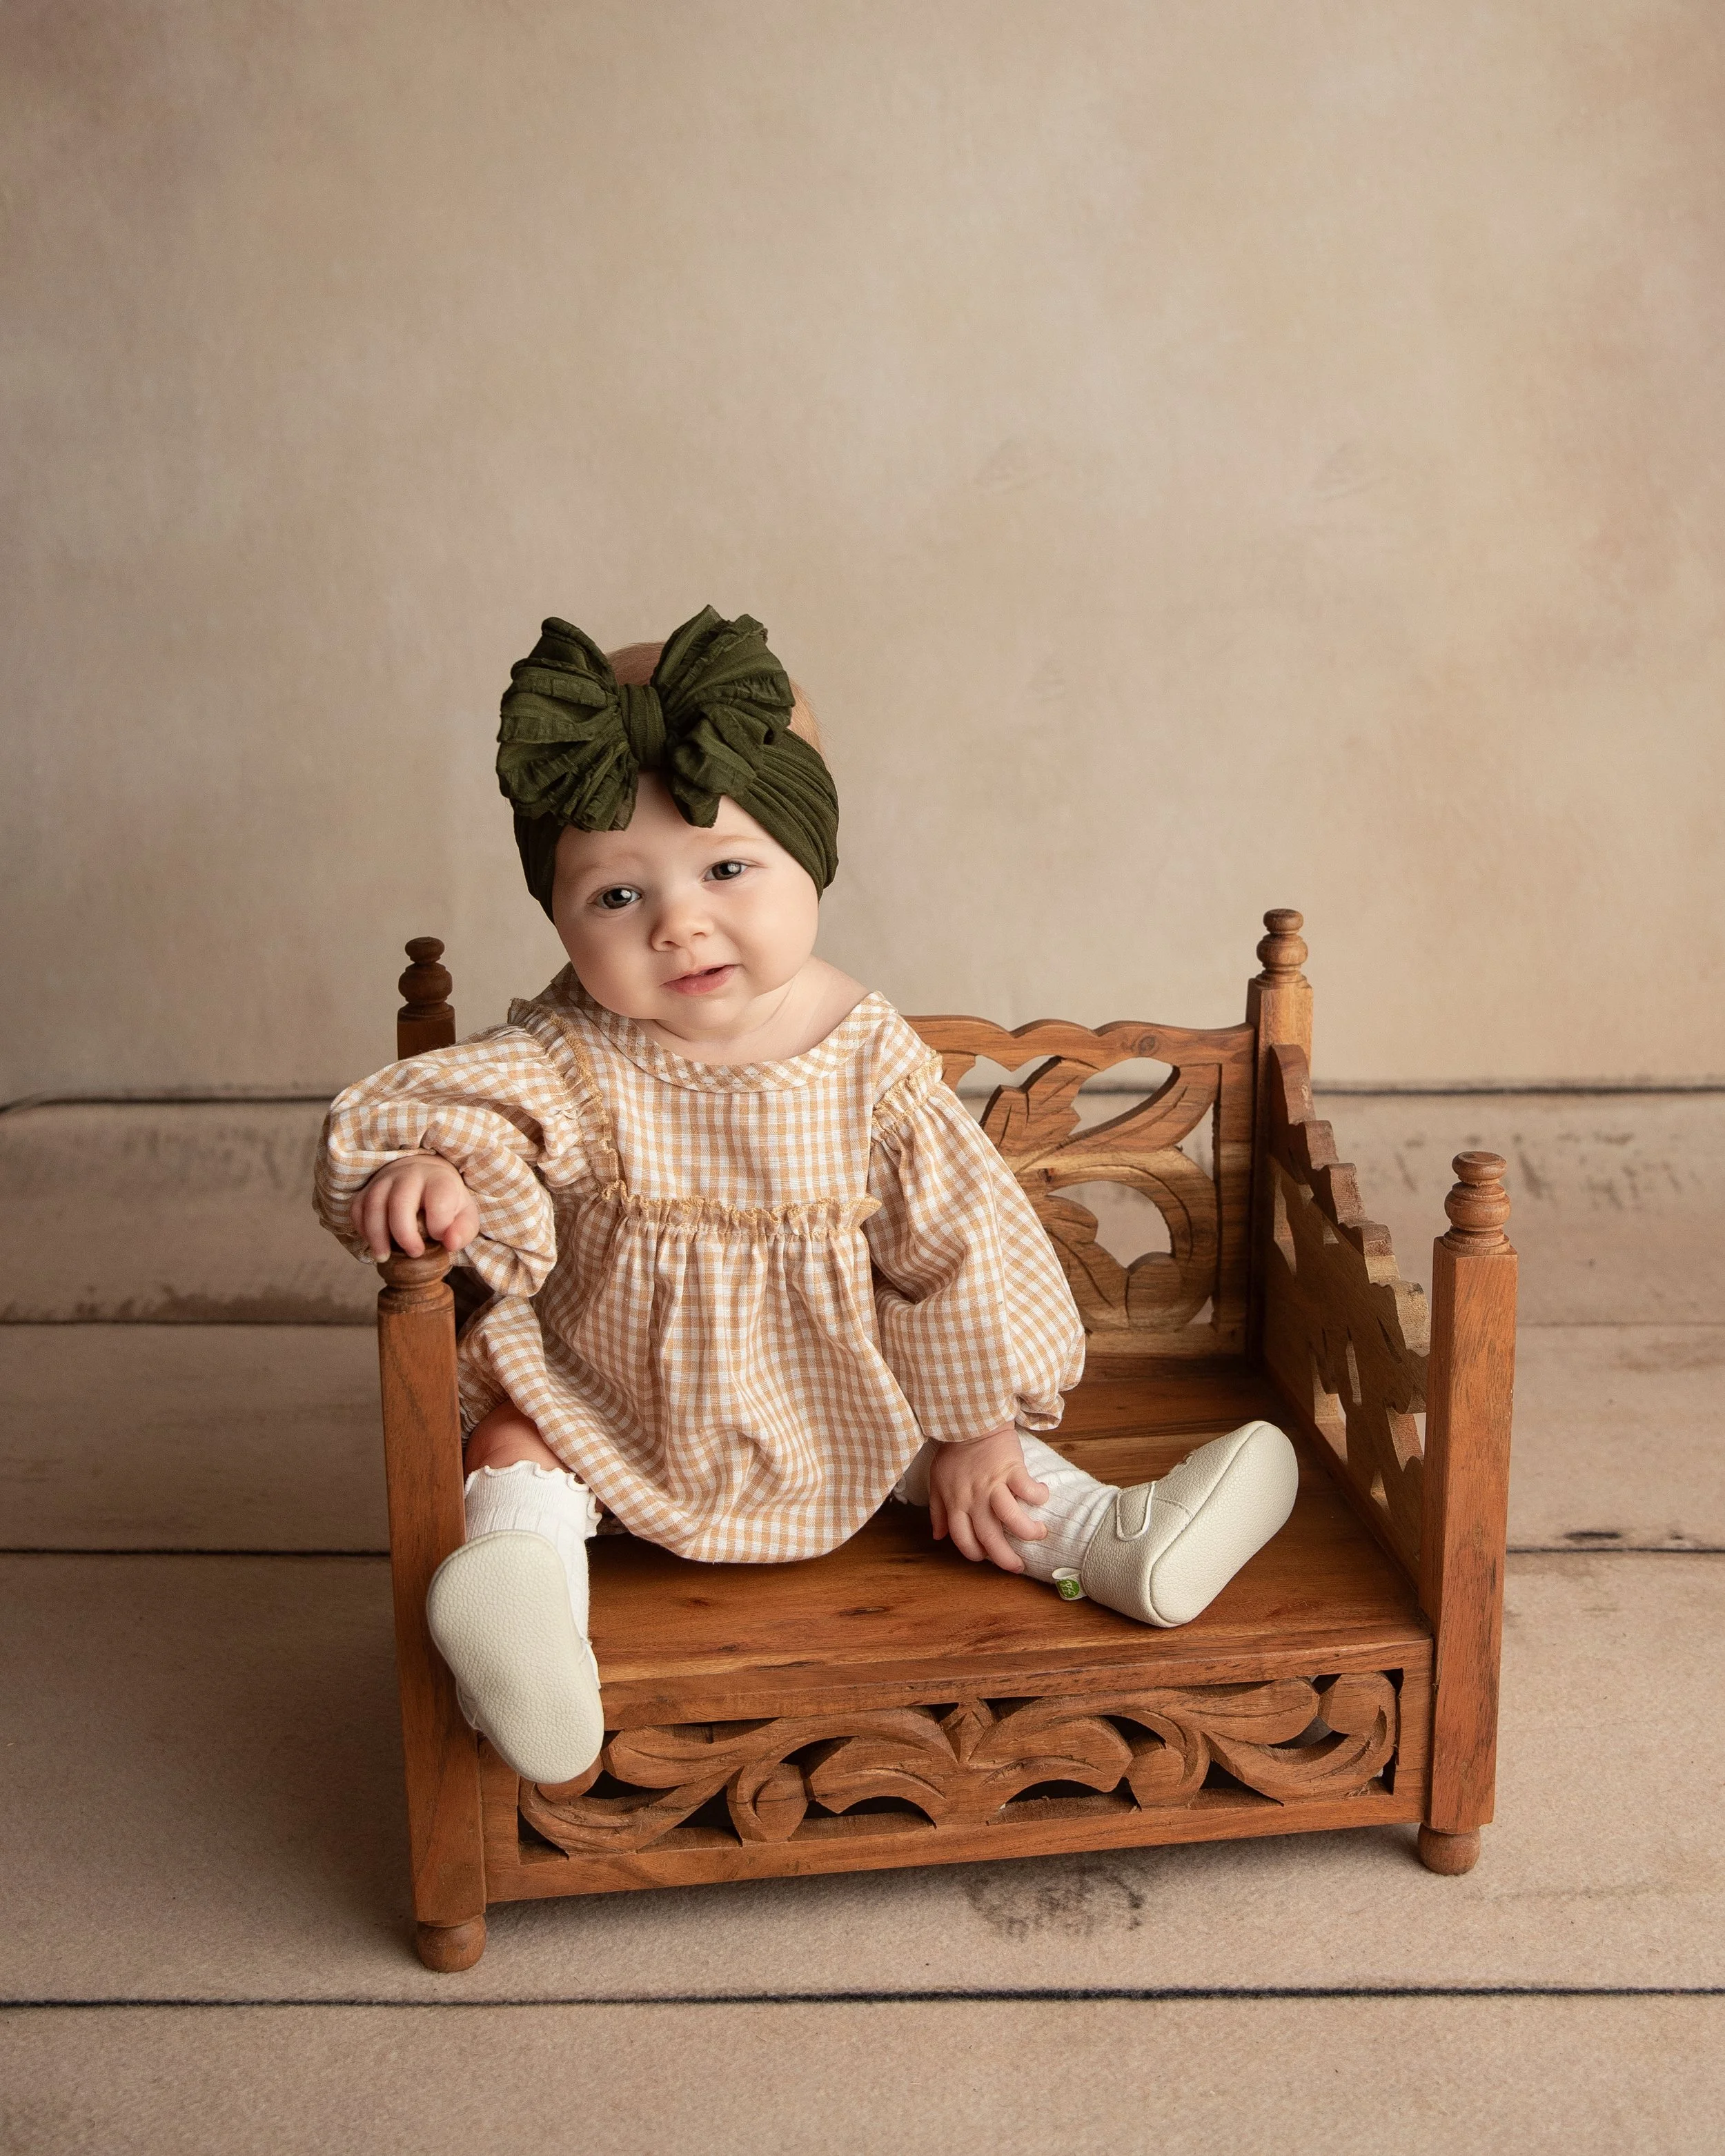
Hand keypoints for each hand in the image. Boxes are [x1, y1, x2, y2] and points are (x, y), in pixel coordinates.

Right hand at [350, 1153, 479, 1259]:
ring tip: (384, 1257)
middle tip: (414, 1253)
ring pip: (373, 1205)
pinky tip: (373, 1243)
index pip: (439, 1201)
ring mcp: (385, 1179)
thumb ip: (463, 1231)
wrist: (424, 1176)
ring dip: (376, 1235)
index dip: (439, 1226)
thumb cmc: (446, 1201)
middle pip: (400, 1202)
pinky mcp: (367, 1188)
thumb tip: (450, 1243)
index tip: (440, 1240)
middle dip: (404, 1234)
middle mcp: (410, 1174)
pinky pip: (357, 1208)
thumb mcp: (465, 1215)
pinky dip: (362, 1229)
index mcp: (439, 1180)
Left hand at [927, 1423, 1049, 1573]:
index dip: (976, 1553)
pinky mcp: (1011, 1469)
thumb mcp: (937, 1482)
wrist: (968, 1420)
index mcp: (955, 1504)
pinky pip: (1028, 1490)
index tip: (987, 1557)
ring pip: (1012, 1518)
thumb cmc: (954, 1452)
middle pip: (990, 1537)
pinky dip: (1038, 1497)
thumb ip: (938, 1511)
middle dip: (1006, 1559)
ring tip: (1038, 1533)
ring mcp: (993, 1484)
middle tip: (1018, 1567)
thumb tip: (939, 1536)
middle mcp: (974, 1499)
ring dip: (1028, 1531)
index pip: (964, 1539)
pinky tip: (1042, 1497)